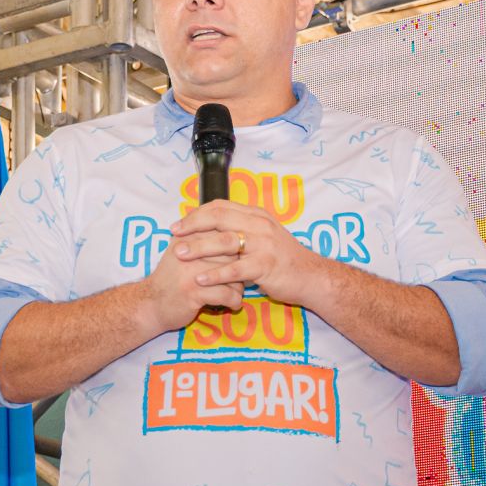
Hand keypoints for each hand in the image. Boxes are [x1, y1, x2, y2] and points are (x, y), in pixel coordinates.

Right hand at [137, 229, 243, 333]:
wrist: (149, 304)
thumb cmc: (171, 278)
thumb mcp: (181, 251)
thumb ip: (202, 239)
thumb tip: (234, 231)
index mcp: (188, 237)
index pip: (224, 234)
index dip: (236, 250)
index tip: (236, 262)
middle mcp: (190, 250)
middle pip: (233, 253)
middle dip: (240, 268)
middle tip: (237, 279)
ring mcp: (192, 271)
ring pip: (234, 275)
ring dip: (238, 287)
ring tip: (233, 293)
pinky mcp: (194, 291)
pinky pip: (229, 294)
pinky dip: (234, 301)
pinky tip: (231, 304)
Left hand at [171, 201, 320, 307]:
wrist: (311, 277)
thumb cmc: (284, 259)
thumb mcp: (265, 236)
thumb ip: (243, 228)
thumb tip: (213, 227)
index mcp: (256, 215)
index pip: (220, 206)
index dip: (197, 214)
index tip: (178, 224)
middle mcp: (260, 225)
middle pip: (219, 218)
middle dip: (192, 225)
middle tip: (173, 234)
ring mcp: (264, 244)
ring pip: (224, 241)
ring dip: (198, 247)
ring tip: (179, 254)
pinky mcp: (266, 265)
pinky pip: (235, 269)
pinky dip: (215, 274)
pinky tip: (200, 279)